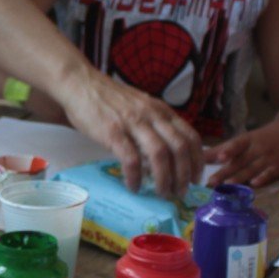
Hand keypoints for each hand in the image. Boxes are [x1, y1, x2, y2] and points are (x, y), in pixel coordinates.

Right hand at [59, 70, 202, 196]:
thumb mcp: (141, 107)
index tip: (196, 178)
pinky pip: (131, 160)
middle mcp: (152, 115)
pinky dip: (136, 177)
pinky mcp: (113, 133)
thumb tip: (166, 155)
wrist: (80, 84)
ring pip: (160, 155)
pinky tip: (134, 187)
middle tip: (180, 192)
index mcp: (161, 110)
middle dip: (184, 175)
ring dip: (164, 179)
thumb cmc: (109, 99)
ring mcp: (133, 123)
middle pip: (179, 148)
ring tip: (161, 193)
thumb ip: (155, 125)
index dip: (197, 161)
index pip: (190, 136)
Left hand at [208, 127, 278, 186]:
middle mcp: (258, 148)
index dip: (228, 151)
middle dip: (225, 171)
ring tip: (228, 184)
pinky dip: (263, 178)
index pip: (236, 144)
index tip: (218, 158)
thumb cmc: (259, 139)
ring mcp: (268, 157)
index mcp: (247, 139)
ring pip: (253, 168)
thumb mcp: (242, 141)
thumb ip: (222, 150)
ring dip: (241, 177)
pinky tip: (254, 184)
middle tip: (211, 181)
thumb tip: (199, 157)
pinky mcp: (278, 167)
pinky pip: (270, 173)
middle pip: (240, 161)